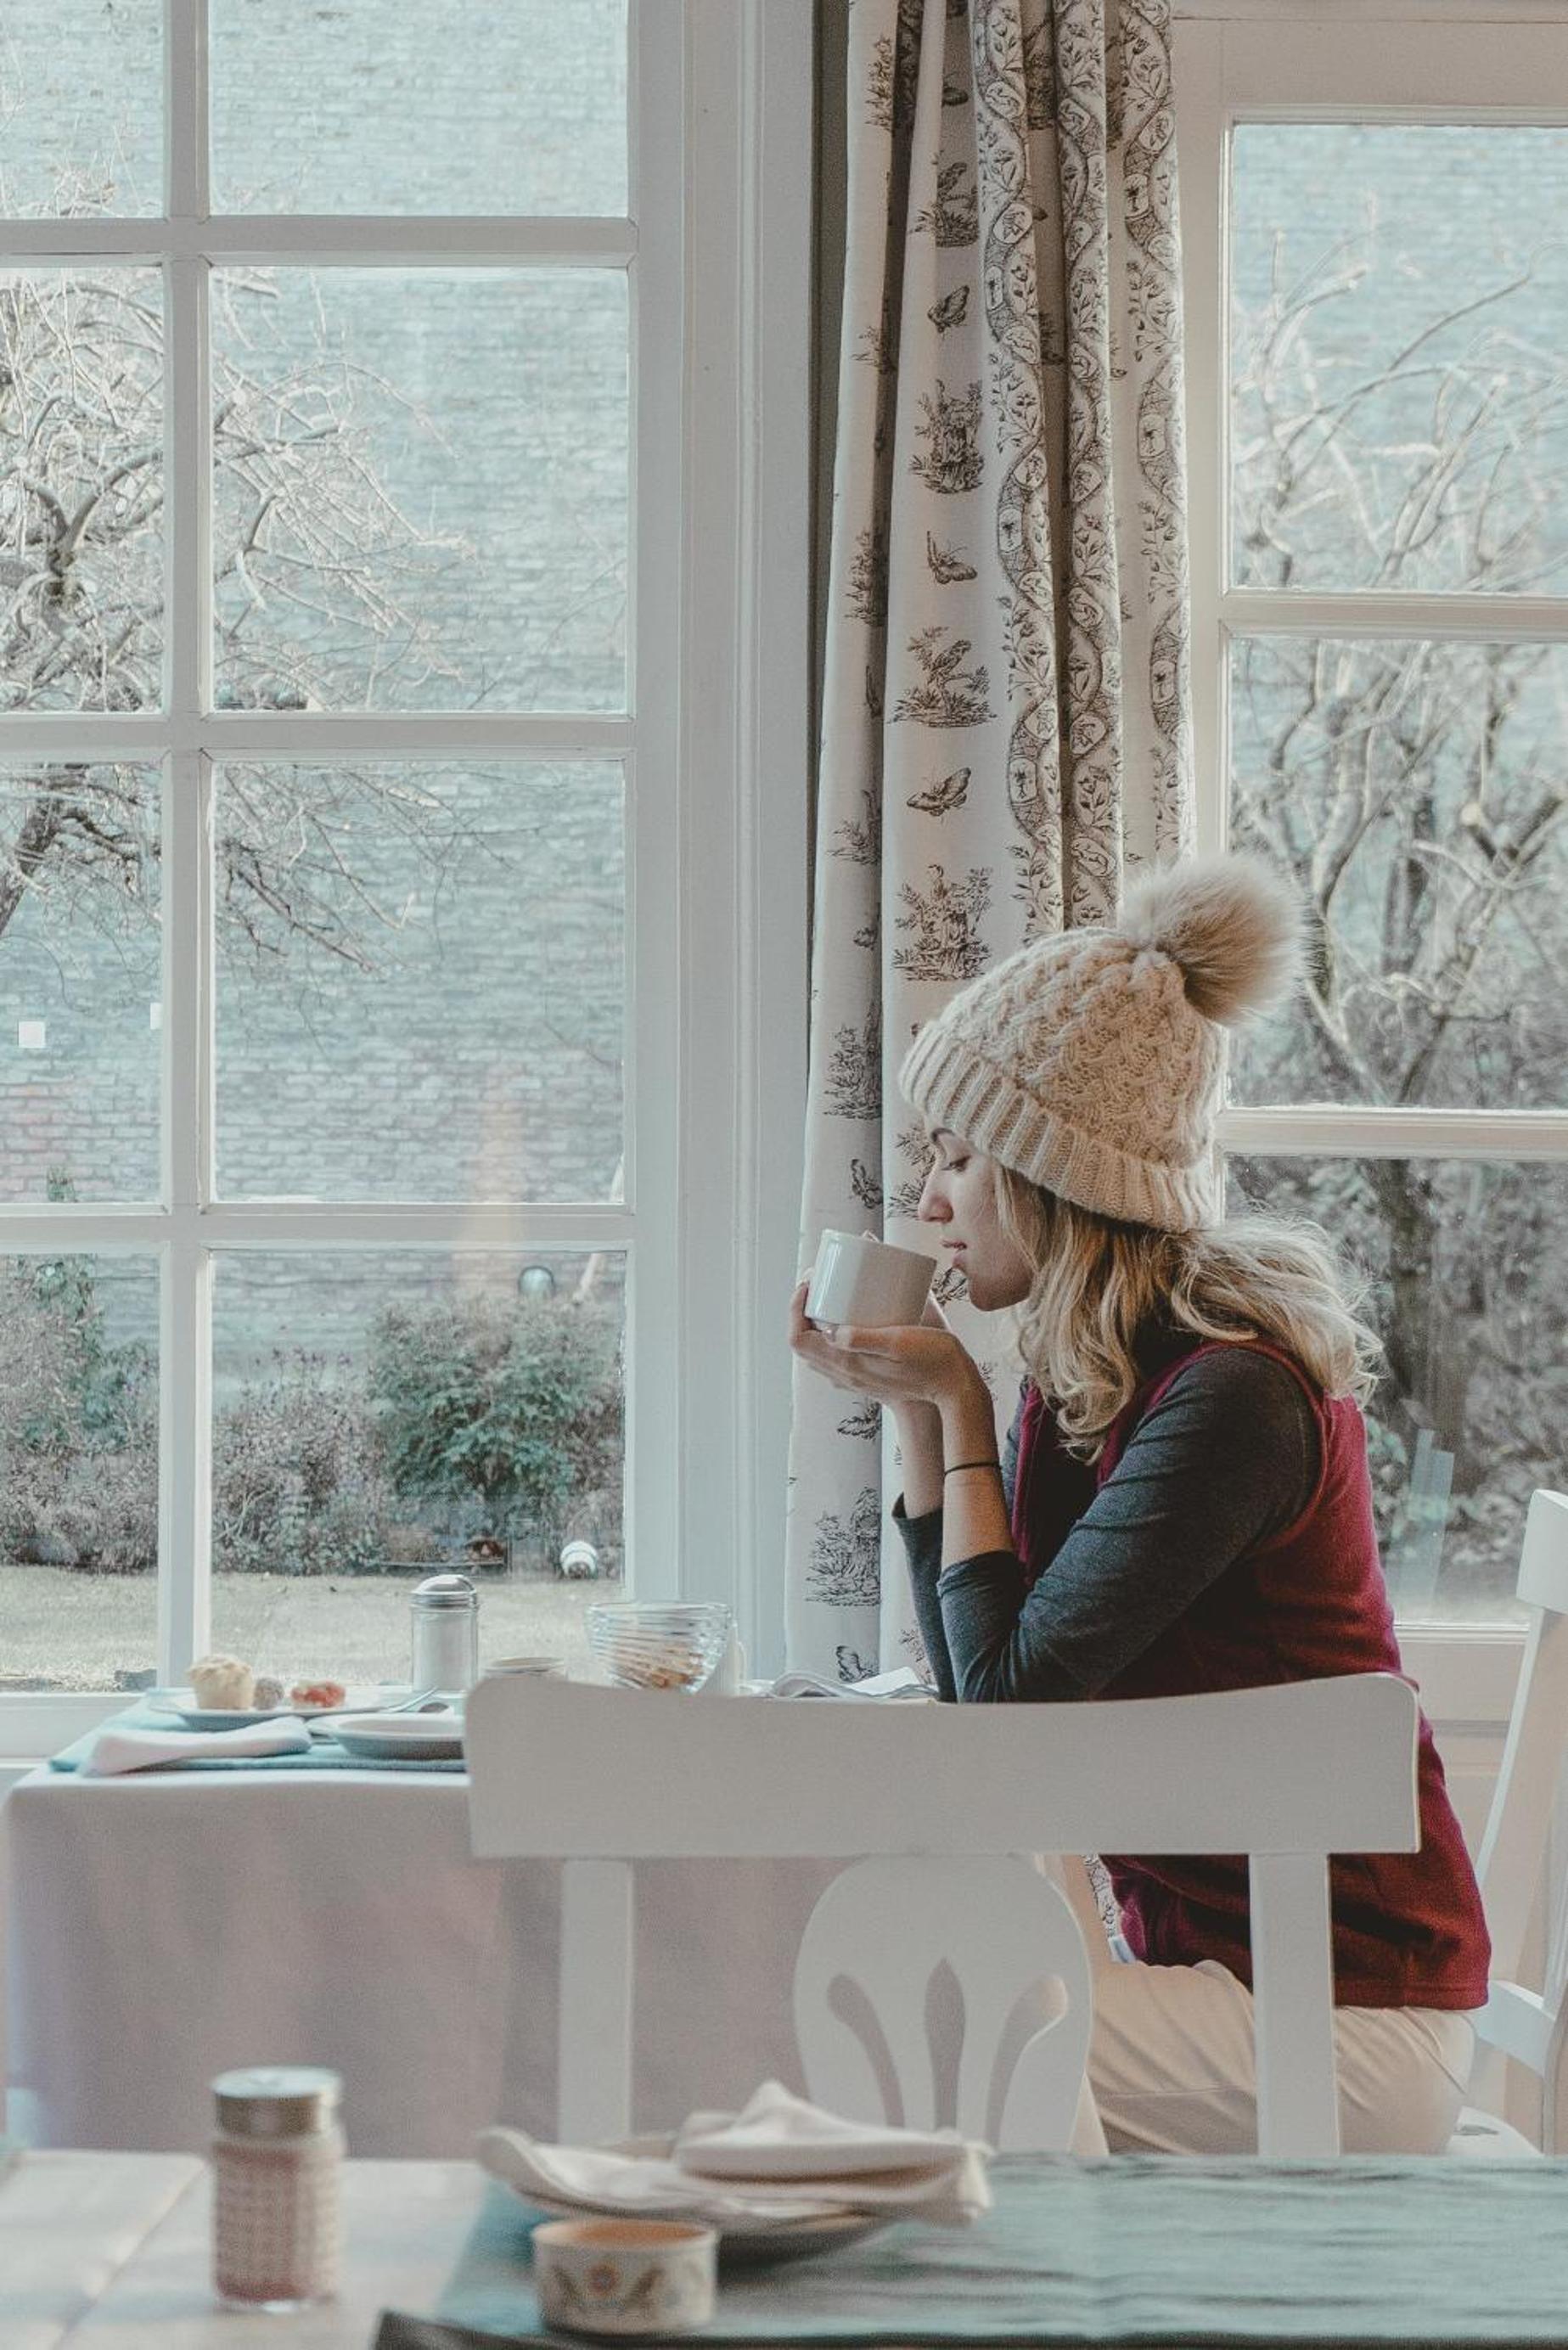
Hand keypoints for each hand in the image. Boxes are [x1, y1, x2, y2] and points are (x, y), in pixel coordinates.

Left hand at [789, 1280, 980, 1412]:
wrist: (954, 1390)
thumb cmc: (933, 1361)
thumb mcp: (898, 1342)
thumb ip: (863, 1338)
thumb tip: (831, 1330)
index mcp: (847, 1363)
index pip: (799, 1338)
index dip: (796, 1308)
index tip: (809, 1283)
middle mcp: (845, 1374)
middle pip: (802, 1346)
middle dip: (801, 1314)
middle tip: (816, 1287)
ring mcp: (855, 1379)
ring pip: (816, 1355)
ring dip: (812, 1327)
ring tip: (826, 1301)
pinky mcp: (866, 1378)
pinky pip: (833, 1360)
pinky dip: (827, 1340)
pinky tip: (845, 1324)